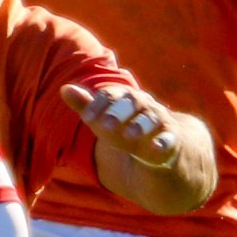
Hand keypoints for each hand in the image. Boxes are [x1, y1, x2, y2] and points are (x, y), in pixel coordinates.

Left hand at [60, 82, 182, 166]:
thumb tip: (64, 88)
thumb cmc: (126, 128)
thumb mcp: (104, 119)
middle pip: (132, 102)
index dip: (98, 106)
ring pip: (152, 118)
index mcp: (125, 97)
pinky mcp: (171, 137)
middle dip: (118, 112)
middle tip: (105, 125)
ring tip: (129, 135)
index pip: (110, 95)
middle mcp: (143, 104)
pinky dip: (163, 141)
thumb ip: (86, 106)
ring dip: (140, 125)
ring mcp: (159, 120)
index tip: (87, 118)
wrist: (159, 144)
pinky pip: (169, 137)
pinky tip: (156, 147)